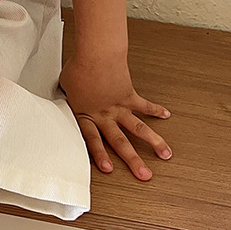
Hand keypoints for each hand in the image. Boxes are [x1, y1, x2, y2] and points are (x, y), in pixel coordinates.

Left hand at [58, 53, 171, 180]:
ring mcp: (119, 106)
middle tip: (144, 175)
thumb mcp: (65, 85)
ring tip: (165, 154)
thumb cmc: (79, 67)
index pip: (92, 139)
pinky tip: (165, 115)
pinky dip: (155, 109)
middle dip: (133, 160)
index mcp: (86, 113)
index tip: (109, 169)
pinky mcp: (129, 95)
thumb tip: (67, 95)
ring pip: (138, 128)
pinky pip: (144, 104)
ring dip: (154, 141)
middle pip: (120, 141)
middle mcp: (104, 114)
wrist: (97, 55)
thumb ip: (69, 96)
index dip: (99, 155)